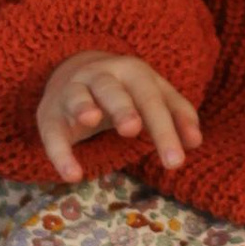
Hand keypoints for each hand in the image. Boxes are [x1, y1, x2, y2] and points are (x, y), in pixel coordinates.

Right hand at [37, 50, 203, 182]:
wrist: (75, 71)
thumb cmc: (126, 91)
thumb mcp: (154, 95)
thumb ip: (177, 114)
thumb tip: (195, 142)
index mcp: (133, 72)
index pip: (152, 99)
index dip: (165, 129)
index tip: (176, 162)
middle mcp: (101, 76)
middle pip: (113, 92)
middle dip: (123, 109)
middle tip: (133, 130)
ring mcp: (73, 91)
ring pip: (78, 96)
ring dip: (83, 106)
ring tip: (91, 120)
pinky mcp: (49, 113)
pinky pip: (52, 132)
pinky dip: (59, 152)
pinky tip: (72, 175)